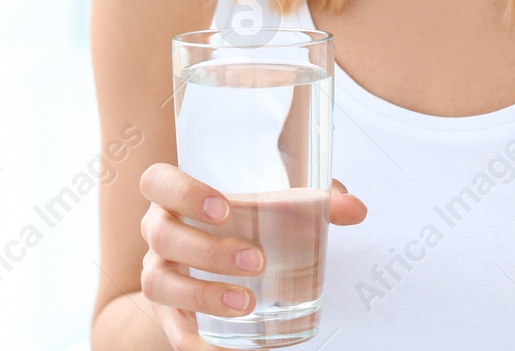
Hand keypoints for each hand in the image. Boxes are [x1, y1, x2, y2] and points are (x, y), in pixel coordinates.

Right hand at [136, 164, 367, 348]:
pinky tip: (221, 347)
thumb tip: (356, 209)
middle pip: (162, 235)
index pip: (158, 181)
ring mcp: (158, 271)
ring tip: (246, 303)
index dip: (184, 192)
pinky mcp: (168, 311)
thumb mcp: (276, 204)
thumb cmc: (245, 220)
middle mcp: (160, 230)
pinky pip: (171, 329)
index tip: (224, 208)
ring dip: (202, 295)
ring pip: (159, 283)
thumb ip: (315, 200)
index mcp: (177, 194)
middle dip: (208, 250)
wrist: (213, 260)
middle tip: (256, 261)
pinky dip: (194, 341)